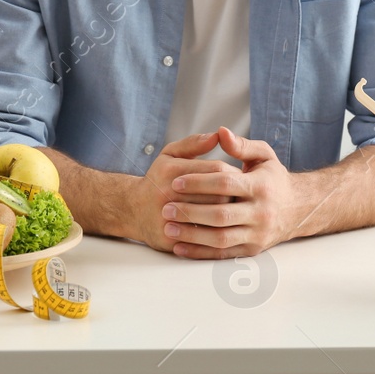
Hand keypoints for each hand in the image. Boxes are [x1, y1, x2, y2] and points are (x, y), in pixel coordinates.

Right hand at [128, 132, 233, 252]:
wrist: (132, 210)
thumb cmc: (158, 180)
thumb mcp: (170, 154)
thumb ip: (193, 143)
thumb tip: (217, 135)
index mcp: (172, 170)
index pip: (217, 170)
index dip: (234, 174)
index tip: (240, 178)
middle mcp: (168, 193)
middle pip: (219, 194)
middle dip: (235, 195)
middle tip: (242, 196)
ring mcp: (169, 217)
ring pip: (214, 218)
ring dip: (229, 215)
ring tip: (233, 210)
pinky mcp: (171, 237)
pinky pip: (202, 238)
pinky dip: (216, 233)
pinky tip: (220, 228)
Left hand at [162, 127, 296, 258]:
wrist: (298, 209)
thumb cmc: (273, 179)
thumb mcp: (263, 156)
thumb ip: (241, 145)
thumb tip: (220, 132)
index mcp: (261, 186)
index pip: (225, 183)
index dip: (199, 183)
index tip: (176, 182)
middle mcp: (261, 212)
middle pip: (220, 215)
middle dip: (190, 212)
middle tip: (166, 208)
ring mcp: (257, 234)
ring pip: (220, 238)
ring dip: (191, 235)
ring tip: (168, 228)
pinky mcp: (252, 250)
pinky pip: (223, 254)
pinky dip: (199, 253)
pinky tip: (179, 248)